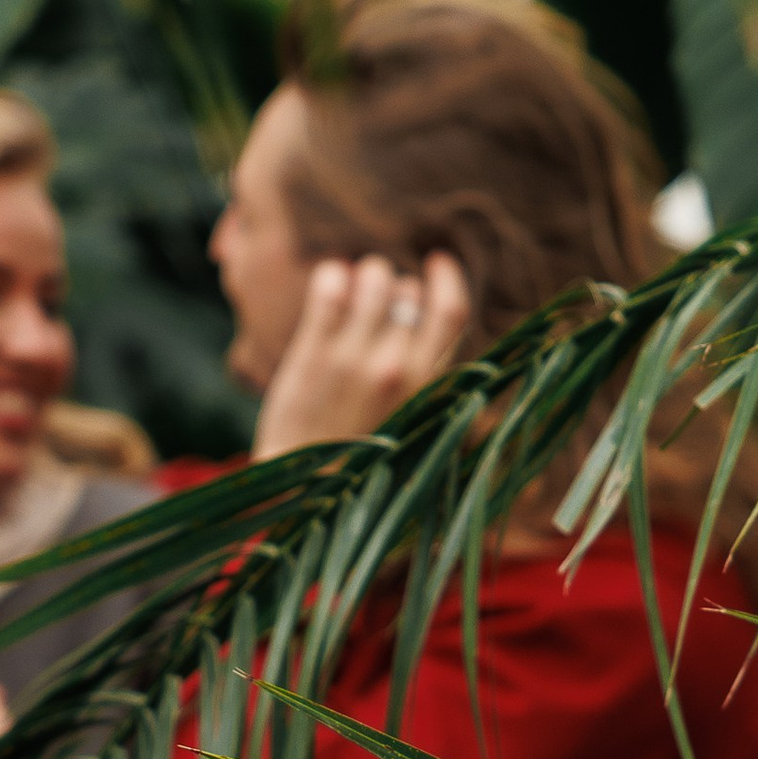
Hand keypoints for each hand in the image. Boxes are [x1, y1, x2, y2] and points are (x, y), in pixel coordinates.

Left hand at [251, 250, 469, 458]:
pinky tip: (328, 289)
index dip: (446, 277)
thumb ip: (429, 375)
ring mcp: (352, 358)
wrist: (305, 495)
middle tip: (377, 303)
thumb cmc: (364, 460)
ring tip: (351, 292)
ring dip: (364, 275)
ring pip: (372, 276)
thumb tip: (435, 320)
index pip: (452, 309)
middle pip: (407, 289)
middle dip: (395, 286)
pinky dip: (331, 276)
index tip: (436, 262)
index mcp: (428, 386)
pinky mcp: (312, 353)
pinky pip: (330, 286)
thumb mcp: (417, 422)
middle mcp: (395, 368)